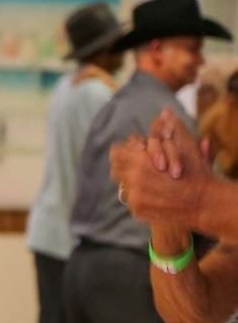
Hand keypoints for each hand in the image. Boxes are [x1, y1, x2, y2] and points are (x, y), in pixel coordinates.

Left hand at [111, 112, 210, 230]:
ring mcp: (134, 198)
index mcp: (142, 163)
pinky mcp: (137, 211)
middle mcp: (134, 181)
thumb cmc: (197, 173)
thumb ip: (173, 128)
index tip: (138, 152)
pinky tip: (155, 192)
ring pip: (123, 185)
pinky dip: (140, 195)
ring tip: (151, 179)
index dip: (126, 151)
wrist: (205, 204)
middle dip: (127, 166)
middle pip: (116, 170)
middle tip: (141, 164)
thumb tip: (165, 112)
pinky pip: (130, 199)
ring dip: (133, 181)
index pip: (116, 153)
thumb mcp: (187, 147)